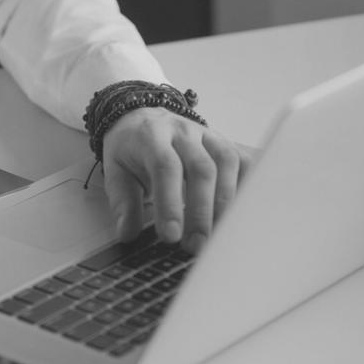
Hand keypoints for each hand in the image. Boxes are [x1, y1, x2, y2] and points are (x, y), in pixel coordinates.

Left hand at [101, 107, 247, 252]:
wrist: (143, 117)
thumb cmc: (131, 149)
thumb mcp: (116, 171)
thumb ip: (123, 203)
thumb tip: (127, 234)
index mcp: (152, 137)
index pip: (165, 167)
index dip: (170, 202)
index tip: (171, 236)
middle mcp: (183, 132)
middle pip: (201, 168)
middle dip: (201, 212)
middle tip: (196, 246)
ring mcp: (207, 136)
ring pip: (227, 163)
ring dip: (226, 204)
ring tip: (218, 236)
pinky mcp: (225, 144)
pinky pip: (243, 162)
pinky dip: (247, 187)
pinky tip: (240, 214)